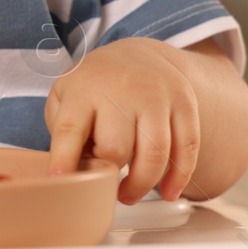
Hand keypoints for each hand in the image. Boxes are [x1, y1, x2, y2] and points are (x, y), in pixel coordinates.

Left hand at [44, 37, 200, 203]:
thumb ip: (62, 132)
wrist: (138, 54)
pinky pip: (187, 148)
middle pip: (116, 148)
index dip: (64, 158)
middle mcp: (121, 90)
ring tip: (129, 194)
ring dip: (142, 184)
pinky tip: (169, 190)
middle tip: (104, 185)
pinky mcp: (184, 103)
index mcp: (84, 90)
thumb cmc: (96, 86)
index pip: (70, 129)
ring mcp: (156, 95)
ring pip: (155, 154)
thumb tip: (70, 172)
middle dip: (109, 175)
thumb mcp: (65, 97)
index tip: (59, 180)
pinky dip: (179, 177)